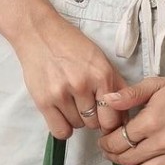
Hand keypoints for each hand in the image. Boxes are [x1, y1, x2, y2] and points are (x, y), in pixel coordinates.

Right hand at [10, 10, 127, 138]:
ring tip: (70, 101)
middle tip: (84, 104)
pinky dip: (63, 127)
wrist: (38, 33)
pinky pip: (60, 131)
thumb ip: (116, 85)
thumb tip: (126, 116)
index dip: (110, 122)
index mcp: (101, 74)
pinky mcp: (44, 101)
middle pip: (95, 124)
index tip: (104, 119)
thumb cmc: (71, 45)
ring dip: (76, 119)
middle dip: (92, 118)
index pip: (113, 117)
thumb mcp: (100, 59)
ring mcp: (62, 94)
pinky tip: (61, 114)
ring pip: (77, 127)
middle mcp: (82, 85)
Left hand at [96, 72, 164, 164]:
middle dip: (113, 159)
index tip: (104, 143)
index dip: (107, 143)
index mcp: (153, 120)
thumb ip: (130, 94)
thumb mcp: (156, 85)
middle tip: (109, 156)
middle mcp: (164, 142)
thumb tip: (107, 101)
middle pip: (128, 159)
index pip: (120, 140)